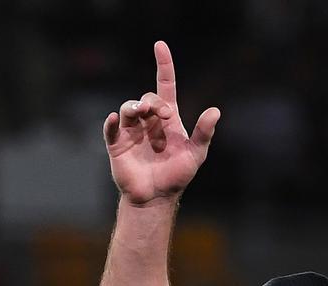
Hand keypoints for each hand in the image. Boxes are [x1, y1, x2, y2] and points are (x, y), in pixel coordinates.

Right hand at [103, 40, 220, 205]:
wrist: (157, 197)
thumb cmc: (177, 175)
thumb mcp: (196, 154)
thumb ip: (204, 133)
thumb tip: (215, 111)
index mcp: (167, 119)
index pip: (165, 85)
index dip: (164, 65)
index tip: (160, 45)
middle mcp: (148, 121)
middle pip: (148, 98)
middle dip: (155, 103)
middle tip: (164, 116)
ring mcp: (131, 131)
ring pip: (129, 108)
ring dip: (135, 107)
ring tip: (142, 114)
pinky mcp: (117, 144)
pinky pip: (111, 128)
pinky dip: (113, 122)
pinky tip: (117, 119)